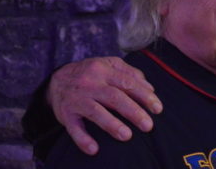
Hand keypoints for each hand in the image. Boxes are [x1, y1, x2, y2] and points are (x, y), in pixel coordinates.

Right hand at [47, 57, 162, 154]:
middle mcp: (90, 82)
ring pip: (95, 111)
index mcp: (104, 69)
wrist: (57, 80)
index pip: (128, 83)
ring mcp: (77, 98)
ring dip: (112, 124)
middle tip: (148, 125)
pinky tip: (94, 149)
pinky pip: (74, 127)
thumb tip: (150, 88)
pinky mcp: (65, 113)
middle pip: (115, 97)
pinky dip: (83, 139)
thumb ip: (130, 74)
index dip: (145, 96)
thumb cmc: (91, 73)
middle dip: (134, 111)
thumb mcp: (109, 66)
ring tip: (127, 136)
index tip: (158, 109)